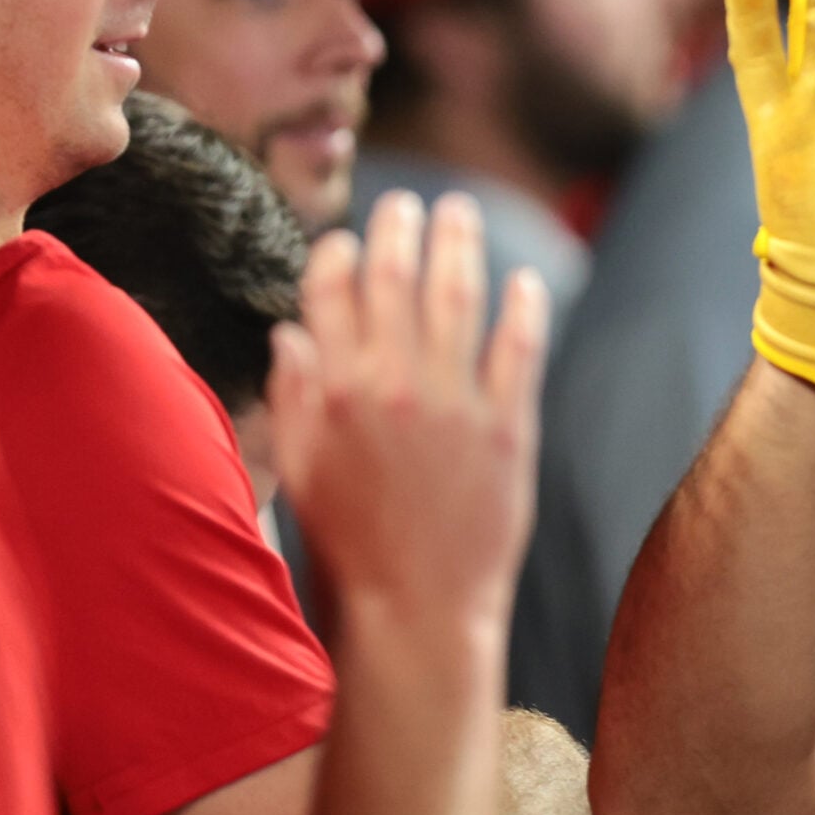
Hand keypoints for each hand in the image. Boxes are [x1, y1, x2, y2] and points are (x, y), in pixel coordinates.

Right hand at [268, 190, 548, 631]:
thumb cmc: (350, 547)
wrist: (414, 609)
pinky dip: (522, 308)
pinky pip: (518, 349)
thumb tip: (289, 334)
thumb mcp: (301, 471)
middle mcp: (392, 387)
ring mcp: (454, 404)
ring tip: (459, 213)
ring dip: (458, 247)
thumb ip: (294, 397)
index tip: (351, 239)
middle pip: (396, 281)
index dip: (341, 255)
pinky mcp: (508, 429)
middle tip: (410, 204)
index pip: (331, 296)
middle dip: (401, 231)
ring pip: (456, 299)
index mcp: (334, 394)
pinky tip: (525, 280)